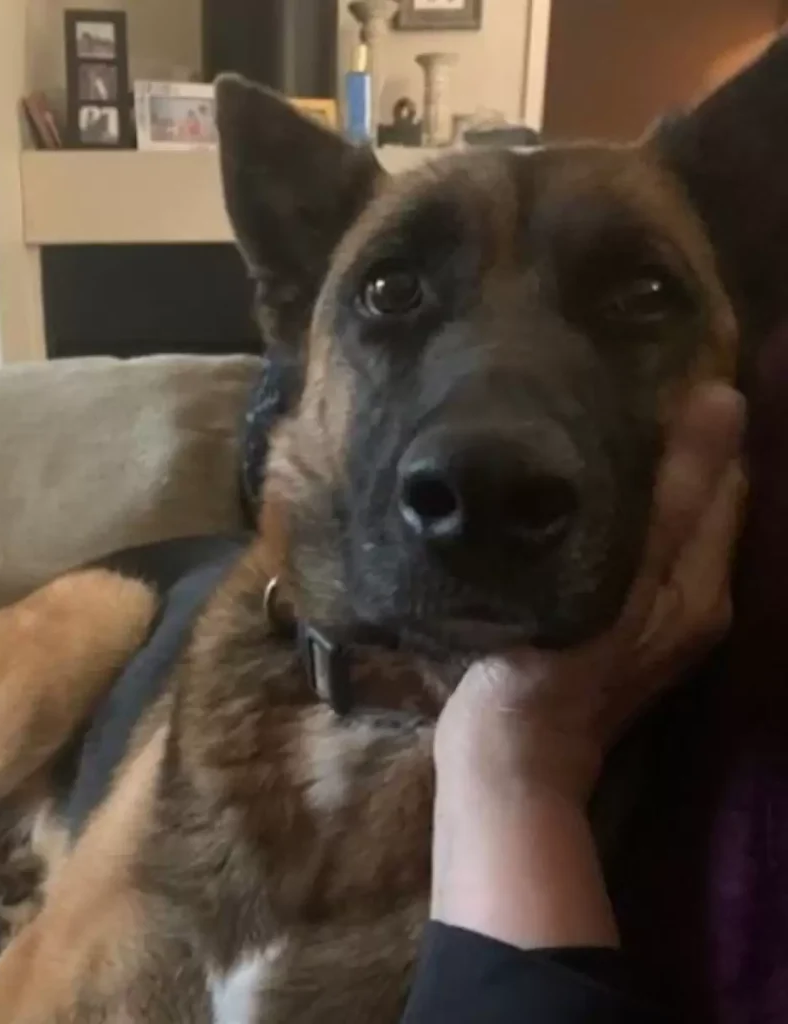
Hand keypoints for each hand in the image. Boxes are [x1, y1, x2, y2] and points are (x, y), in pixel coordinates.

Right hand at [437, 381, 746, 805]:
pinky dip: (617, 516)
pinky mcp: (614, 625)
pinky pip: (631, 549)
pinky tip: (575, 499)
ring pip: (662, 525)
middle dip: (674, 451)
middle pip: (699, 501)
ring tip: (590, 436)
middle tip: (615, 400)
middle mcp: (694, 597)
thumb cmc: (556, 667)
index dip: (703, 429)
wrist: (512, 756)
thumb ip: (674, 496)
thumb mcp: (622, 577)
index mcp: (704, 581)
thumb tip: (723, 401)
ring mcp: (654, 617)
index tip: (654, 381)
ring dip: (641, 481)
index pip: (726, 480)